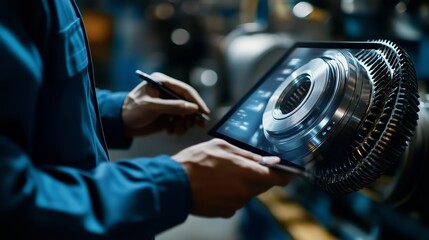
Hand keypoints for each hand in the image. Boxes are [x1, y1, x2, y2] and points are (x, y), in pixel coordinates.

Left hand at [122, 72, 209, 136]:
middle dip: (191, 115)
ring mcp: (168, 103)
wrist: (121, 124)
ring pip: (185, 113)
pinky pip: (180, 120)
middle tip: (196, 125)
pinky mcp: (167, 113)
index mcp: (162, 82)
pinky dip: (179, 127)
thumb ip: (173, 107)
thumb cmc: (132, 111)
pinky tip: (171, 131)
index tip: (204, 112)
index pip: (185, 90)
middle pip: (188, 102)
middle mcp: (167, 91)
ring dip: (184, 123)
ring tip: (177, 131)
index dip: (196, 101)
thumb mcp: (152, 108)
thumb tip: (193, 108)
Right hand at [172, 138, 294, 217]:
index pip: (279, 178)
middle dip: (259, 175)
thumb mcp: (222, 147)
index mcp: (248, 173)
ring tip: (222, 173)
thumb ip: (248, 154)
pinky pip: (236, 201)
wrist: (174, 185)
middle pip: (263, 185)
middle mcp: (246, 192)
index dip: (286, 174)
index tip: (287, 170)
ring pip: (248, 192)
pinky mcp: (226, 212)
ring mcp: (236, 204)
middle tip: (242, 164)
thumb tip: (268, 160)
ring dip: (242, 183)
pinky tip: (216, 185)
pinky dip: (231, 193)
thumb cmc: (195, 162)